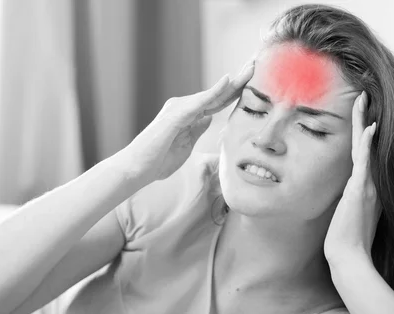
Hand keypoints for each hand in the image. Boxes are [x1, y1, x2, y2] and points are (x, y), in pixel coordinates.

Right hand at [124, 61, 254, 181]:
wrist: (137, 168)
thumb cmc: (158, 160)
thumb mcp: (186, 144)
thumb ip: (197, 129)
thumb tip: (209, 118)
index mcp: (189, 115)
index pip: (218, 102)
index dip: (236, 92)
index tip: (255, 83)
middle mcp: (184, 107)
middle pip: (217, 94)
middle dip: (239, 81)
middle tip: (256, 64)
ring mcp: (179, 109)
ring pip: (211, 94)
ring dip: (232, 82)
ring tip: (251, 68)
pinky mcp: (175, 115)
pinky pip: (199, 101)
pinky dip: (214, 91)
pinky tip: (228, 81)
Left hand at [324, 91, 381, 263]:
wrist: (349, 257)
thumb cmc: (345, 240)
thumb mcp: (346, 214)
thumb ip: (347, 200)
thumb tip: (340, 193)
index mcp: (367, 187)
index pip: (365, 154)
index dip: (364, 133)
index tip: (362, 114)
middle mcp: (371, 183)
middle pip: (368, 144)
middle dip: (365, 118)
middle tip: (363, 96)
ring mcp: (368, 186)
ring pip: (366, 146)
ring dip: (364, 121)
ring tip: (363, 99)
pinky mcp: (361, 191)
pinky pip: (364, 162)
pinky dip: (366, 144)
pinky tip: (369, 126)